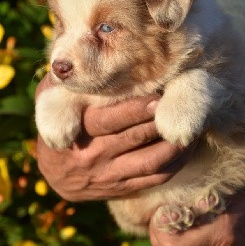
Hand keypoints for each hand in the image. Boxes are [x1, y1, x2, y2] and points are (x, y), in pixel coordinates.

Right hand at [36, 75, 195, 200]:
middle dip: (160, 120)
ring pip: (149, 161)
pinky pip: (154, 179)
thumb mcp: (49, 101)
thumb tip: (80, 57)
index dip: (137, 108)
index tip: (159, 95)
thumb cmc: (57, 127)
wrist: (55, 174)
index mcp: (77, 130)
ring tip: (193, 126)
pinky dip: (175, 164)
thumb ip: (64, 82)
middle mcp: (93, 156)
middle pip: (134, 138)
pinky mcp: (122, 188)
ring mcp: (109, 175)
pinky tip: (186, 148)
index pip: (109, 120)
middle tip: (182, 105)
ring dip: (174, 145)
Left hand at [150, 178, 244, 245]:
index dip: (158, 226)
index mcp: (219, 239)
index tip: (162, 208)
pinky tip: (182, 235)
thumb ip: (189, 202)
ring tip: (176, 222)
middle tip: (165, 212)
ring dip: (164, 240)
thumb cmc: (243, 198)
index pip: (168, 245)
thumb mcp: (217, 191)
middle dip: (158, 230)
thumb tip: (160, 211)